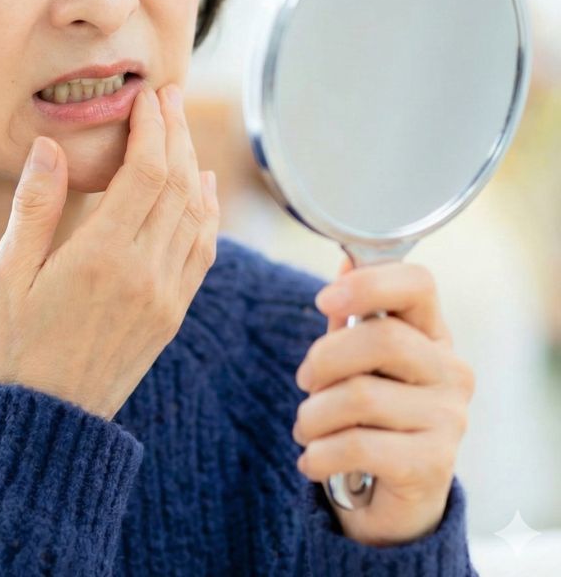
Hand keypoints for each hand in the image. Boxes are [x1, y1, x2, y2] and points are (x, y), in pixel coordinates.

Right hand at [0, 82, 219, 420]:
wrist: (53, 420)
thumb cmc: (18, 344)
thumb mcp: (9, 274)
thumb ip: (34, 207)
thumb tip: (48, 146)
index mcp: (102, 256)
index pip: (146, 172)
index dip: (152, 127)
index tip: (148, 96)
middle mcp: (145, 271)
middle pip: (178, 183)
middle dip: (177, 132)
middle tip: (170, 96)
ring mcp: (166, 294)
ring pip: (197, 213)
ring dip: (194, 165)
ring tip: (182, 129)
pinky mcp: (173, 313)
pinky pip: (203, 250)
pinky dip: (207, 211)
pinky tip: (201, 188)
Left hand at [291, 255, 475, 546]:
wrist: (391, 497)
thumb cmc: (371, 413)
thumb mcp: (360, 359)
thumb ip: (353, 313)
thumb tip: (347, 259)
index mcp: (432, 335)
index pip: (418, 283)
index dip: (368, 282)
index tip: (323, 300)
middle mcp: (451, 372)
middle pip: (382, 338)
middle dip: (323, 358)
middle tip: (306, 382)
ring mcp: (449, 419)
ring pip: (361, 395)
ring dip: (313, 414)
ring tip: (306, 428)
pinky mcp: (433, 466)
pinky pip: (358, 445)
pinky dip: (319, 453)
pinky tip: (312, 460)